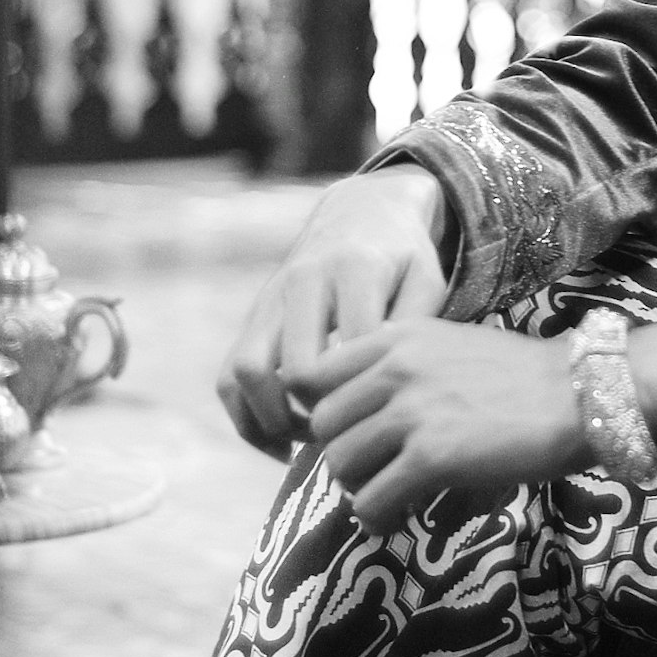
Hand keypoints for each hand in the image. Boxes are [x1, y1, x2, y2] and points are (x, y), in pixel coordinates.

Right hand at [217, 168, 448, 455]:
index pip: (349, 351)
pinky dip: (248, 420)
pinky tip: (284, 442)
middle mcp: (302, 281)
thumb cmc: (403, 258)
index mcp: (354, 269)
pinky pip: (228, 377)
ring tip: (309, 444)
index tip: (386, 419)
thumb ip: (413, 327)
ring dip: (272, 422)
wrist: (359, 213)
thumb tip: (385, 386)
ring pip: (246, 372)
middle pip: (294, 369)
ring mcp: (269, 299)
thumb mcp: (428, 279)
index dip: (364, 396)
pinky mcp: (252, 317)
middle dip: (320, 415)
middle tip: (350, 435)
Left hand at [283, 322, 586, 533]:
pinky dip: (375, 518)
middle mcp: (395, 368)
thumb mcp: (450, 348)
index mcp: (397, 337)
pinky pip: (372, 499)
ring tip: (383, 497)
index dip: (318, 410)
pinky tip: (391, 522)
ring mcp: (411, 412)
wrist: (581, 394)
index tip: (343, 432)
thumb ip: (404, 368)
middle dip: (340, 453)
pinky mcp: (431, 458)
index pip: (314, 375)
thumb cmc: (525, 378)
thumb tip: (365, 412)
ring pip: (340, 463)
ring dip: (357, 488)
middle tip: (368, 472)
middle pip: (322, 424)